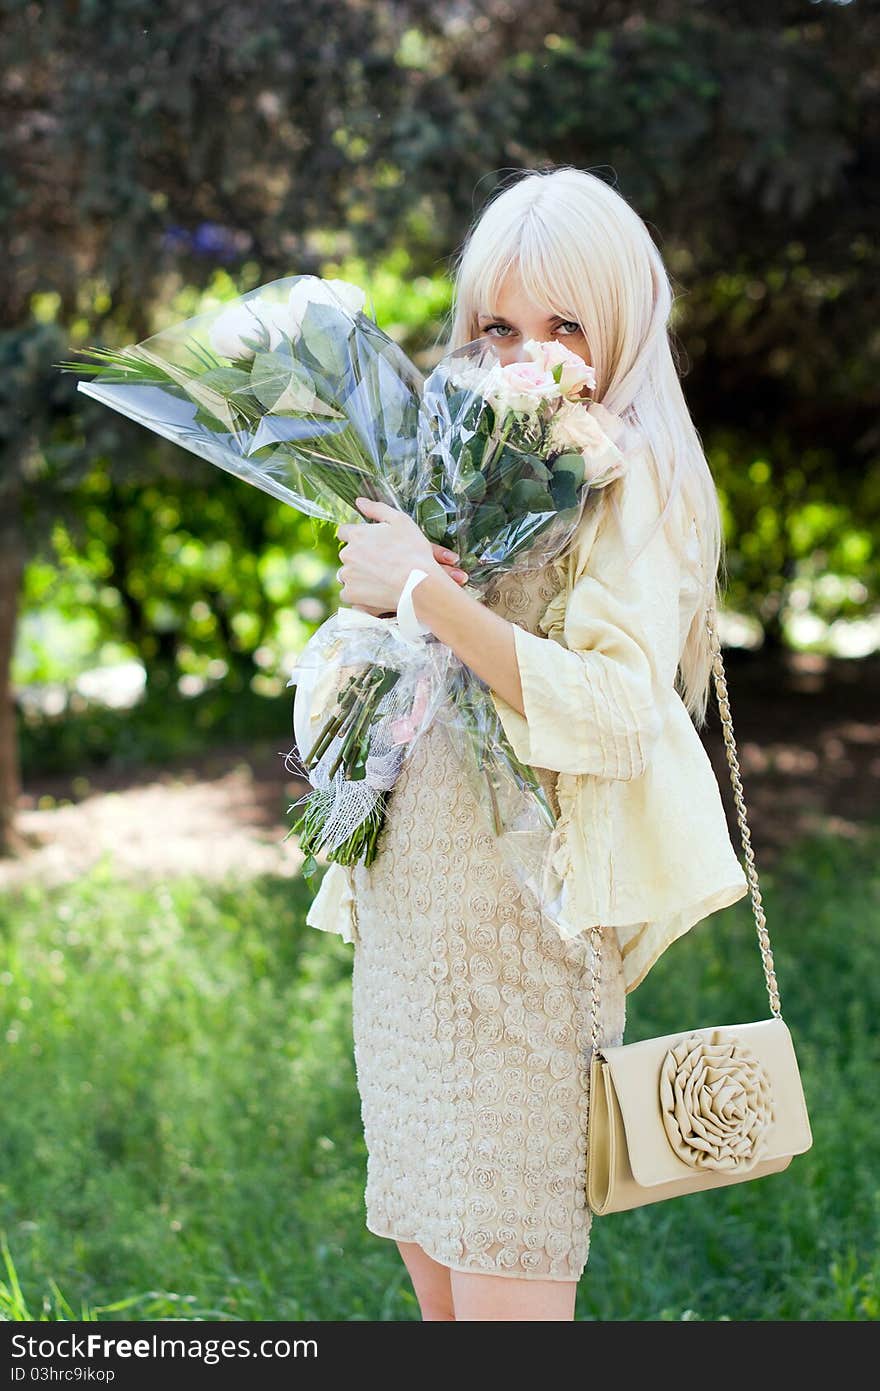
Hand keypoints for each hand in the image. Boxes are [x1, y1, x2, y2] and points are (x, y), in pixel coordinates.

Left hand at [336, 496, 468, 616]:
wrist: (418, 584)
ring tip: (380, 580)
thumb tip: (359, 502)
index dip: (357, 537)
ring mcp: (347, 575)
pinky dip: (358, 594)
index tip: (369, 544)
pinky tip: (374, 593)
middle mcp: (347, 554)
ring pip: (347, 574)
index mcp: (356, 534)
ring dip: (358, 576)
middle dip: (359, 558)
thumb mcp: (401, 521)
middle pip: (347, 554)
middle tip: (381, 564)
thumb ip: (377, 509)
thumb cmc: (413, 551)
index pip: (344, 532)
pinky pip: (348, 593)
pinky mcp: (351, 594)